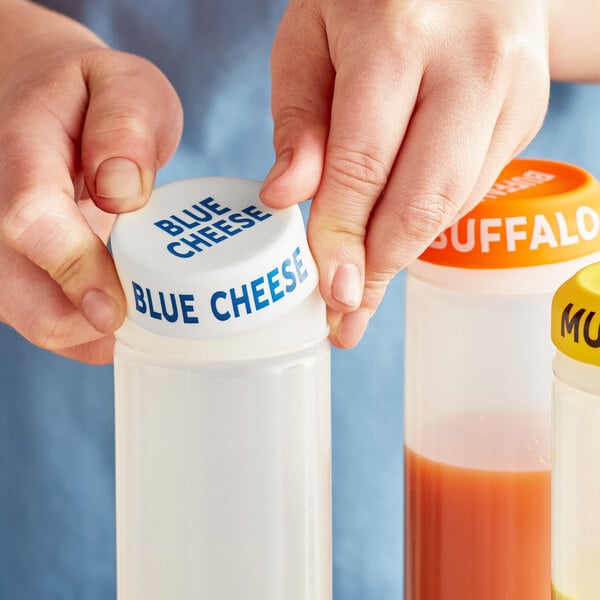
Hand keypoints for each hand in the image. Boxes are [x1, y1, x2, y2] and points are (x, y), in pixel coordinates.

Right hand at [0, 1, 181, 363]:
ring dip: (86, 336)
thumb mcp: (128, 87)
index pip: (28, 219)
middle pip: (16, 292)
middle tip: (146, 323)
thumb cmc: (93, 97)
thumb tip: (121, 190)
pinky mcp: (17, 266)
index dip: (73, 270)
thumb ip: (126, 126)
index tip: (116, 310)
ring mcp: (1, 241)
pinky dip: (85, 333)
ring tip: (143, 317)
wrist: (46, 101)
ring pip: (28, 316)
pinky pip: (43, 317)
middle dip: (81, 326)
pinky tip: (123, 316)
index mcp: (20, 148)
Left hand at [261, 0, 549, 347]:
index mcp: (398, 31)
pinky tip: (397, 230)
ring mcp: (513, 85)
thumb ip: (298, 120)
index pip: (363, 164)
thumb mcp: (310, 38)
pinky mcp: (530, 109)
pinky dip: (429, 220)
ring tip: (364, 287)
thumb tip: (285, 198)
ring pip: (452, 202)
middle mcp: (470, 60)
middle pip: (422, 199)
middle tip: (347, 316)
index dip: (343, 239)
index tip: (328, 296)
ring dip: (403, 254)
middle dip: (378, 268)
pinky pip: (472, 188)